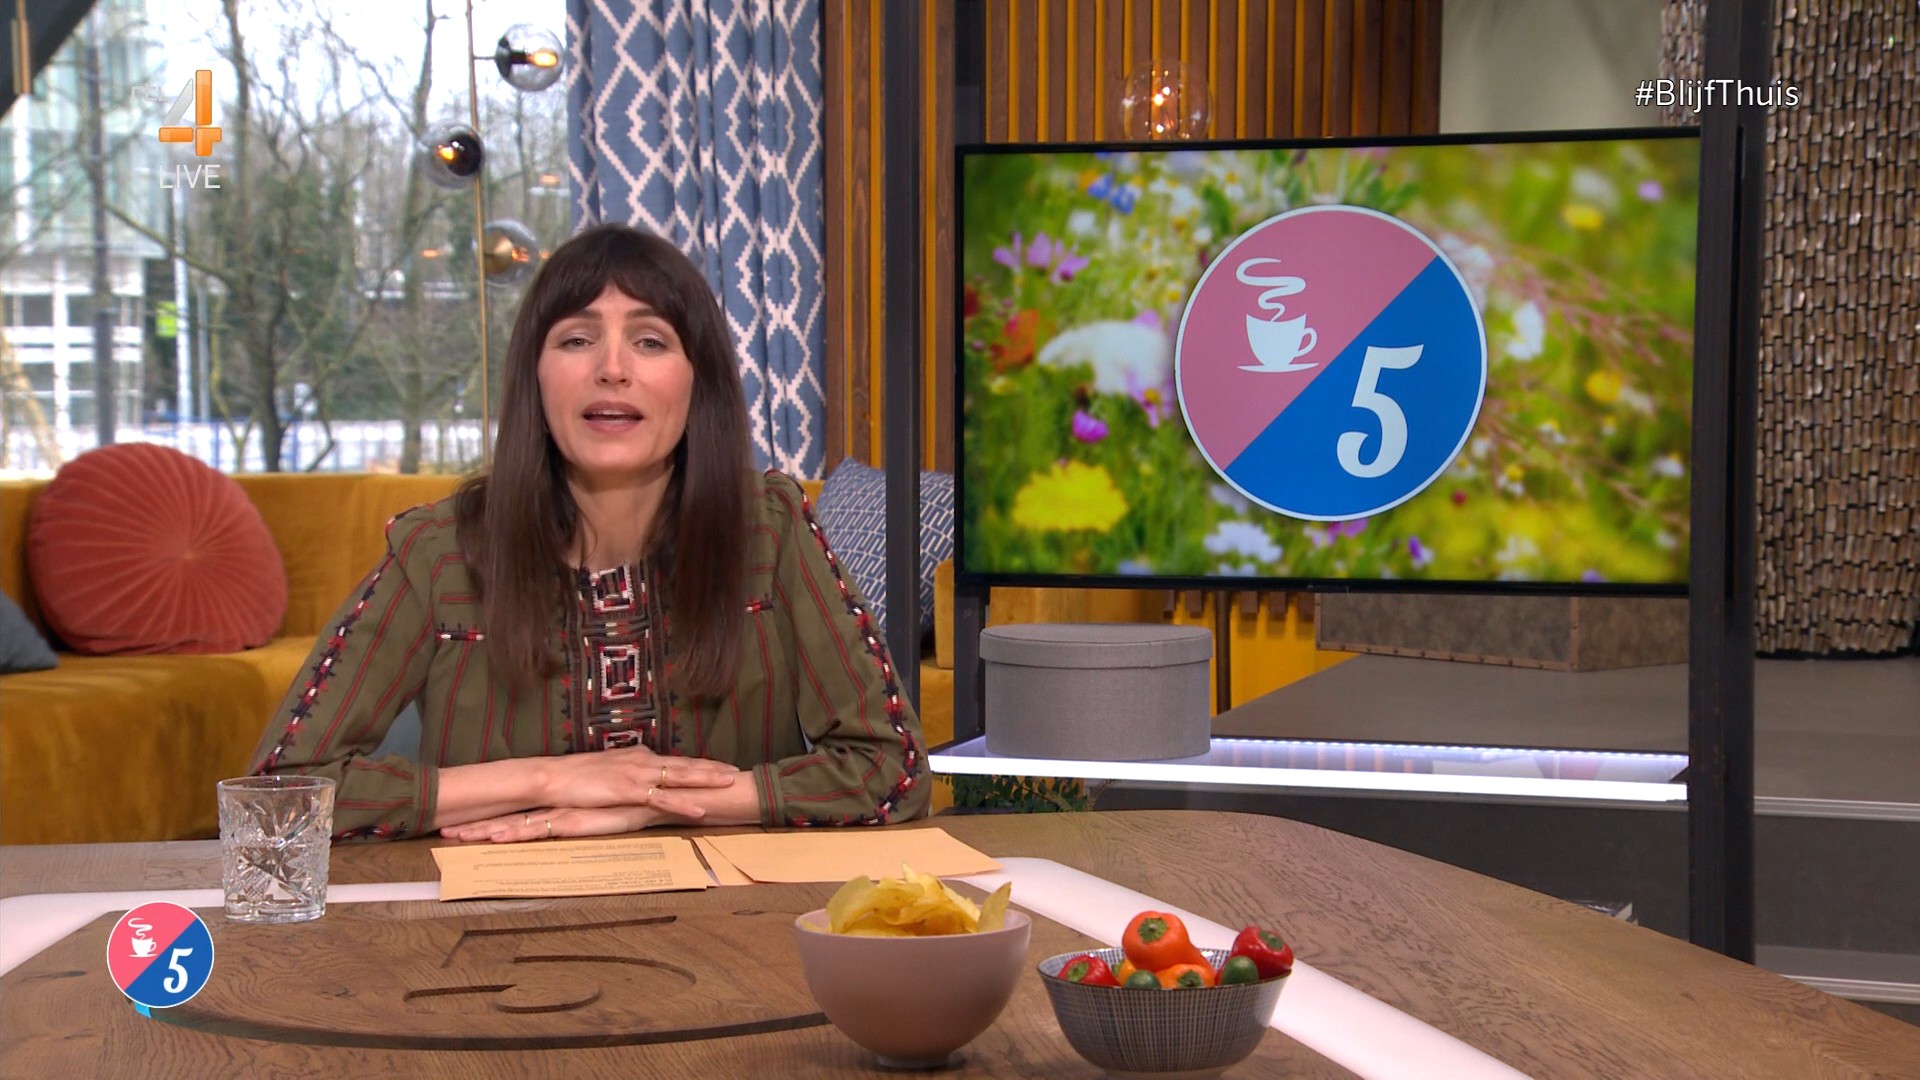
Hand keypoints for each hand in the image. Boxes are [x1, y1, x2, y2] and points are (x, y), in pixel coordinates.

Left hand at [439, 804, 683, 843]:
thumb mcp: (614, 809)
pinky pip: (540, 830)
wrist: (667, 793)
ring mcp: (565, 812)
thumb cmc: (643, 800)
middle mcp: (558, 805)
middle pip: (511, 815)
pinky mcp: (576, 820)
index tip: (464, 821)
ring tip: (456, 837)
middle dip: (477, 823)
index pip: (523, 809)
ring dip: (486, 830)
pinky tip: (496, 838)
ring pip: (518, 824)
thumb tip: (589, 814)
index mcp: (564, 802)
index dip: (493, 814)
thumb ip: (599, 810)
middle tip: (444, 830)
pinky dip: (516, 834)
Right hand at [539, 746, 739, 817]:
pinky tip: (700, 810)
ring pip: (680, 777)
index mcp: (639, 757)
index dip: (701, 764)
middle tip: (737, 772)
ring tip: (730, 783)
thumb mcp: (609, 768)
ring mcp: (638, 775)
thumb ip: (629, 767)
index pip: (677, 760)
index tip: (722, 765)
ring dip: (706, 780)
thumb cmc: (577, 776)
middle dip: (713, 768)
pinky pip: (662, 799)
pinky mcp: (629, 791)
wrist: (553, 777)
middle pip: (685, 765)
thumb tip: (643, 763)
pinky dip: (683, 805)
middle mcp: (643, 762)